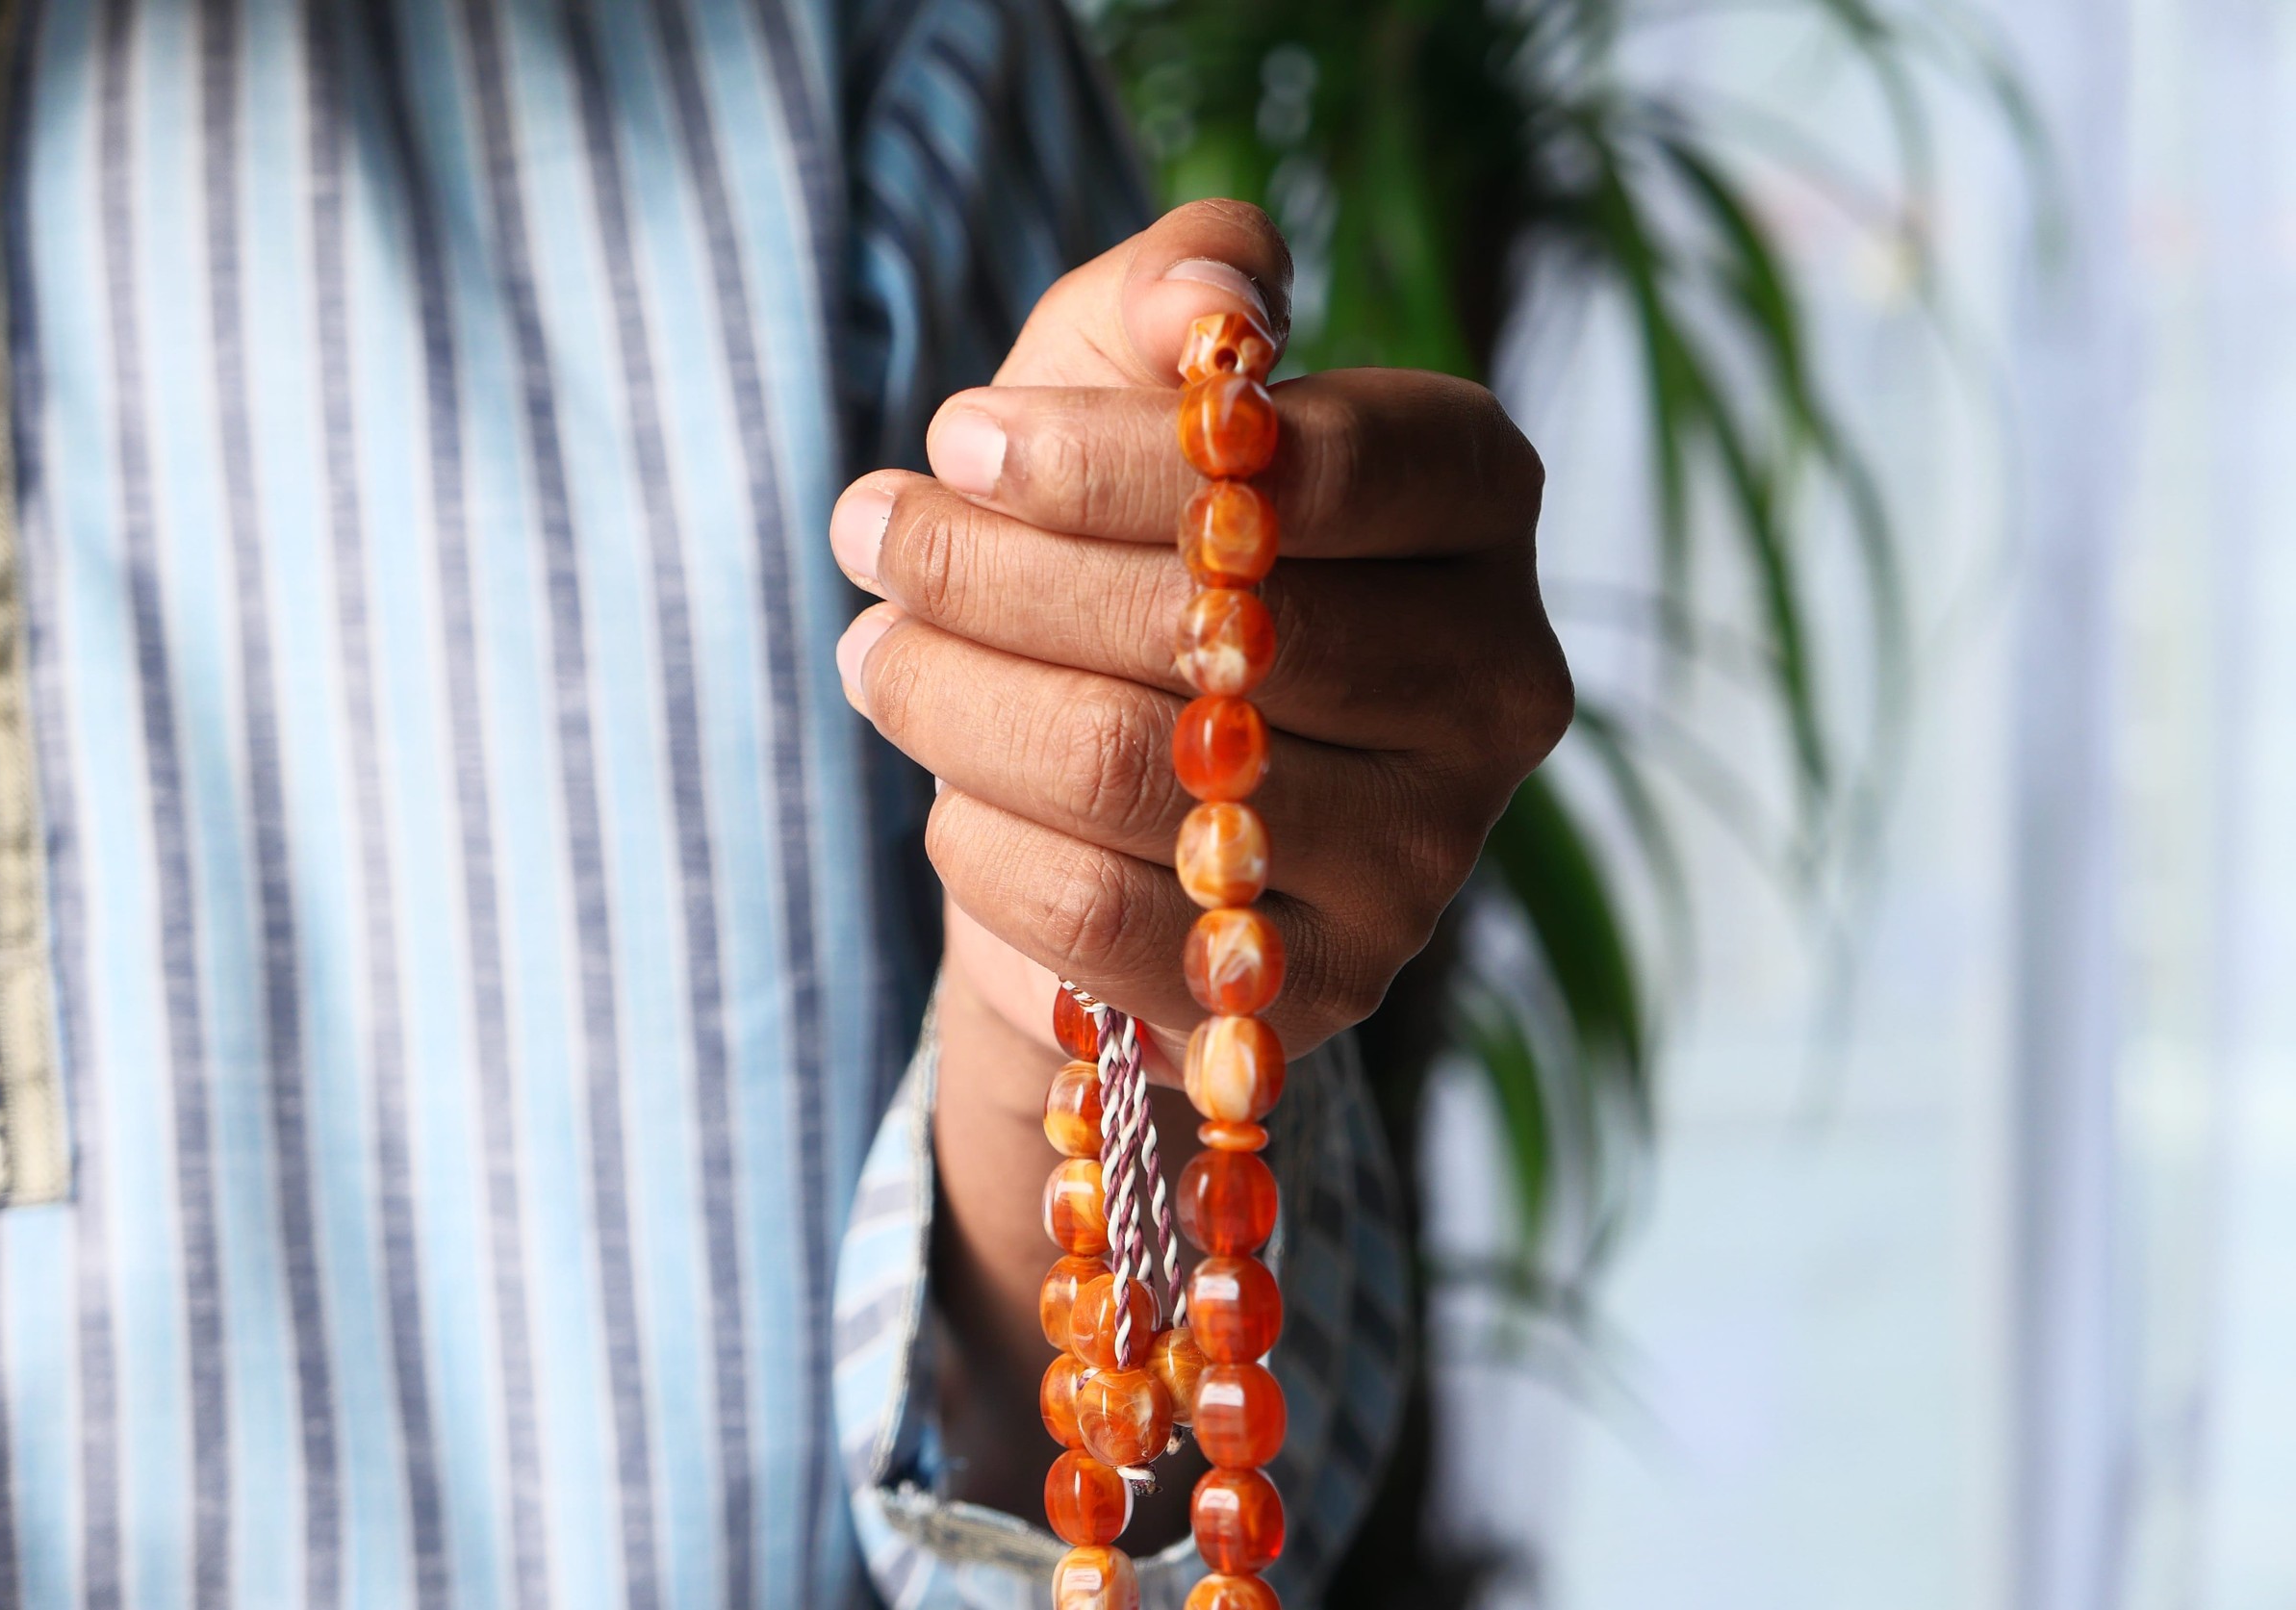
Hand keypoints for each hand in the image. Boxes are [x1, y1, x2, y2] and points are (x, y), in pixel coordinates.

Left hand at [831, 200, 1569, 1069]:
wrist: (1130, 788)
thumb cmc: (1130, 544)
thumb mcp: (1133, 377)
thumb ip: (1178, 291)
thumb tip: (1217, 294)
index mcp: (1477, 508)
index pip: (1316, 469)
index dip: (1110, 455)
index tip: (955, 437)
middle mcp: (1490, 685)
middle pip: (1209, 626)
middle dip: (993, 573)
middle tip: (872, 531)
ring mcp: (1426, 858)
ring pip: (1128, 768)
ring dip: (953, 700)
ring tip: (878, 649)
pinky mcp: (1324, 988)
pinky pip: (1098, 916)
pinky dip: (983, 842)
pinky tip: (944, 791)